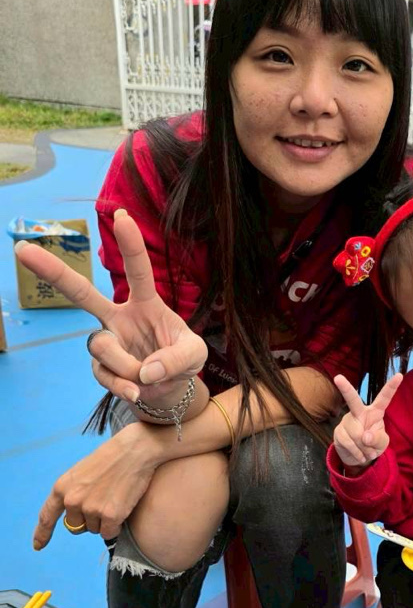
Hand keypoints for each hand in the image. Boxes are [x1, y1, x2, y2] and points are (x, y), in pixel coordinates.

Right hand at [15, 209, 206, 404]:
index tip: (122, 215)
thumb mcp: (194, 355)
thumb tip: (144, 371)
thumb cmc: (182, 361)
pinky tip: (137, 391)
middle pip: (81, 292)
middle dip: (53, 272)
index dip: (130, 245)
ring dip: (127, 364)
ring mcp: (107, 342)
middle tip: (23, 250)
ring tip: (147, 377)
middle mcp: (119, 317)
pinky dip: (122, 385)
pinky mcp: (102, 368)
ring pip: (100, 345)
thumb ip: (176, 359)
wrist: (171, 392)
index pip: (137, 270)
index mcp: (145, 303)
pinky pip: (103, 374)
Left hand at [32, 423, 163, 548]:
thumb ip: (72, 493)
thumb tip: (75, 518)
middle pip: (76, 526)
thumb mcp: (80, 473)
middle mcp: (72, 500)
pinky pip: (109, 533)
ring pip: (94, 530)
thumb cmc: (110, 459)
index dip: (42, 533)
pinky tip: (122, 507)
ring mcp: (91, 509)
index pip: (47, 516)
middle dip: (88, 520)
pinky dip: (116, 526)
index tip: (38, 546)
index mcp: (62, 487)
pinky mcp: (110, 516)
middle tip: (103, 501)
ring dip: (104, 521)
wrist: (134, 451)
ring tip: (114, 498)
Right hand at [332, 373, 402, 468]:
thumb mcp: (382, 443)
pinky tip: (360, 455)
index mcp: (375, 411)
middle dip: (345, 388)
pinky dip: (358, 453)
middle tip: (338, 378)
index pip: (384, 398)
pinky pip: (349, 443)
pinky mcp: (338, 432)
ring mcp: (347, 421)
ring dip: (364, 449)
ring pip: (356, 434)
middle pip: (352, 400)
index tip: (400, 375)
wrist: (359, 457)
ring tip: (367, 452)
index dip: (392, 387)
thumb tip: (364, 437)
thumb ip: (378, 439)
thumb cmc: (373, 444)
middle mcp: (359, 412)